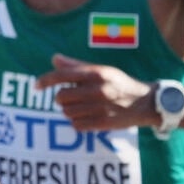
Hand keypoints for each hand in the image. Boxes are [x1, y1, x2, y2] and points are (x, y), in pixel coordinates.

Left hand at [35, 54, 152, 130]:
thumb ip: (77, 65)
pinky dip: (77, 122)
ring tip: (83, 107)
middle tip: (72, 97)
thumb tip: (54, 59)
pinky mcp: (104, 123)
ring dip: (70, 110)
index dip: (46, 80)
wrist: (146, 103)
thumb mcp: (102, 70)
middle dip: (62, 98)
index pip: (63, 75)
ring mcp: (101, 107)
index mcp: (96, 72)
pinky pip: (76, 125)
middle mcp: (98, 89)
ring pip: (67, 112)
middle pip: (61, 97)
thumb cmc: (119, 83)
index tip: (36, 86)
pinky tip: (87, 117)